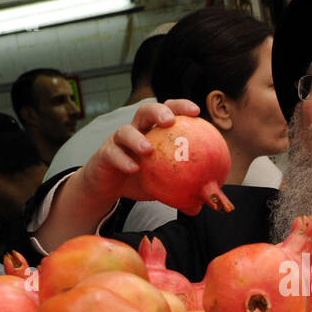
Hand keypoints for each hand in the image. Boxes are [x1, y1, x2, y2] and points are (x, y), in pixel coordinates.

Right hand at [77, 98, 200, 201]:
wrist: (109, 187)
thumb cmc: (141, 179)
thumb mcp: (165, 186)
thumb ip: (184, 193)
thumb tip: (206, 204)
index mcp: (154, 131)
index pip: (169, 111)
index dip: (181, 107)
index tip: (196, 112)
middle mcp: (136, 129)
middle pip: (146, 111)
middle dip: (159, 111)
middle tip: (170, 121)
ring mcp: (118, 140)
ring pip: (125, 131)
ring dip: (137, 138)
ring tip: (148, 150)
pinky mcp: (104, 154)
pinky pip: (113, 154)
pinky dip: (123, 160)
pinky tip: (134, 169)